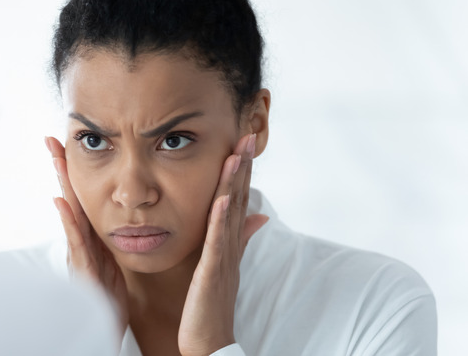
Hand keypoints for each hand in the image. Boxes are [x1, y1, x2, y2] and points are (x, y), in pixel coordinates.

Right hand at [45, 136, 128, 333]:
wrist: (107, 328)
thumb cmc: (108, 296)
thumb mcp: (108, 260)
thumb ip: (102, 237)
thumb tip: (103, 212)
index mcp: (89, 237)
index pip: (79, 197)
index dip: (71, 171)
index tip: (66, 141)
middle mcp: (79, 242)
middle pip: (69, 198)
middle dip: (60, 169)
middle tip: (52, 138)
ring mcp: (78, 256)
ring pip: (70, 215)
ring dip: (62, 185)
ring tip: (55, 157)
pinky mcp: (84, 272)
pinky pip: (76, 243)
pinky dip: (68, 222)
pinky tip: (61, 202)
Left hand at [178, 133, 268, 355]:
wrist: (209, 340)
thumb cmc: (212, 303)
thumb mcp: (226, 264)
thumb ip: (239, 237)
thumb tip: (259, 214)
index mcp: (230, 241)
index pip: (238, 197)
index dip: (242, 169)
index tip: (243, 141)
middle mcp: (230, 245)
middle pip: (239, 198)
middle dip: (243, 166)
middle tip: (247, 133)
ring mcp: (223, 257)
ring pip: (231, 213)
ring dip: (235, 183)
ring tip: (237, 155)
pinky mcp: (212, 271)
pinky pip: (218, 241)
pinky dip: (221, 218)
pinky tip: (223, 197)